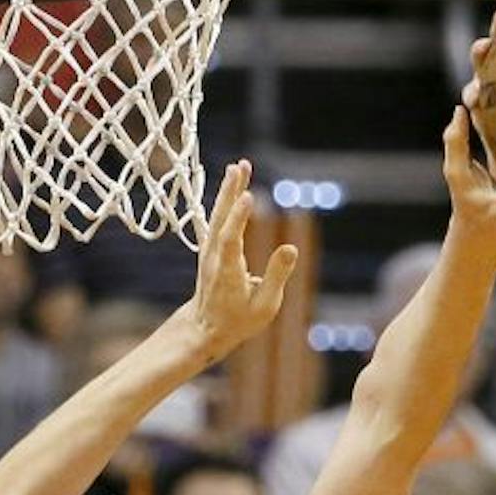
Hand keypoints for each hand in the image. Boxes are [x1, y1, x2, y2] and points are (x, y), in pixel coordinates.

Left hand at [167, 161, 300, 364]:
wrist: (205, 328)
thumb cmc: (238, 320)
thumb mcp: (264, 306)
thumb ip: (276, 276)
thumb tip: (290, 248)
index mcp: (227, 271)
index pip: (231, 240)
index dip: (239, 218)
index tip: (248, 195)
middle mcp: (214, 257)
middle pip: (221, 219)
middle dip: (231, 191)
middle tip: (241, 166)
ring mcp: (209, 252)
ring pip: (218, 216)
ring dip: (228, 190)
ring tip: (239, 167)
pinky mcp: (211, 249)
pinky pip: (217, 220)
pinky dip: (224, 202)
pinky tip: (231, 187)